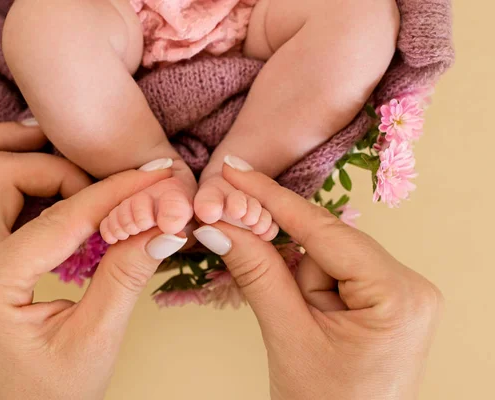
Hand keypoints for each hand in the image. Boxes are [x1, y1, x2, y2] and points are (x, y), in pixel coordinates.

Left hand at [0, 122, 186, 399]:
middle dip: (62, 168)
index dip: (116, 192)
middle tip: (107, 187)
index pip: (63, 217)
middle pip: (1, 173)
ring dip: (8, 149)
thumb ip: (126, 276)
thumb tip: (163, 226)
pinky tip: (30, 170)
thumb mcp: (96, 339)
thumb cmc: (51, 392)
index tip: (155, 177)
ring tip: (55, 142)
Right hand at [193, 158, 442, 399]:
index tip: (234, 170)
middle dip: (285, 255)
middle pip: (326, 242)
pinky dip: (308, 285)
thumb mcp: (287, 336)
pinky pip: (336, 273)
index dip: (271, 197)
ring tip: (300, 328)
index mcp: (398, 295)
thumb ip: (256, 272)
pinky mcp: (386, 301)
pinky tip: (304, 314)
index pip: (323, 230)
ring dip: (299, 281)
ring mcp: (401, 293)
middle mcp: (409, 285)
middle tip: (235, 237)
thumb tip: (219, 225)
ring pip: (327, 257)